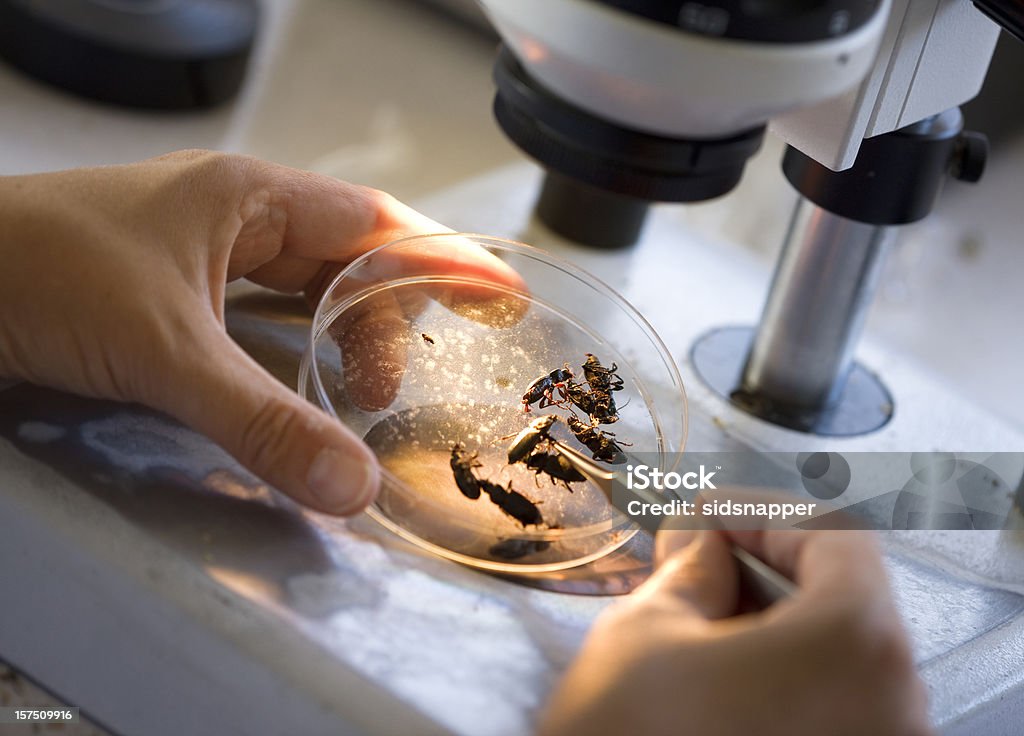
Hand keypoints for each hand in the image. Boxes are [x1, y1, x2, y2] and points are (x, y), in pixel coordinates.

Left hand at [0, 150, 519, 514]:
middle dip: (398, 311)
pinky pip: (264, 317)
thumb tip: (351, 485)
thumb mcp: (165, 351)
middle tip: (431, 371)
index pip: (375, 222)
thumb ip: (260, 420)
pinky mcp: (175, 298)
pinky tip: (314, 381)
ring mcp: (202, 258)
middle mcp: (233, 218)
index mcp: (247, 197)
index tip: (501, 294)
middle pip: (349, 256)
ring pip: (306, 288)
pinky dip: (300, 350)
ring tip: (375, 390)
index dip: (443, 259)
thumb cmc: (35, 274)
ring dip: (347, 335)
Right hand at [540, 524, 930, 735]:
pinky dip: (781, 676)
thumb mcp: (646, 631)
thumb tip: (701, 541)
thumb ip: (689, 568)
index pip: (832, 536)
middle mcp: (894, 707)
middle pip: (843, 597)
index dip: (759, 513)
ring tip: (695, 617)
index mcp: (855, 645)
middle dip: (762, 567)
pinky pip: (832, 706)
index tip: (707, 515)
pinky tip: (718, 675)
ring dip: (769, 622)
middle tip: (693, 557)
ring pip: (836, 656)